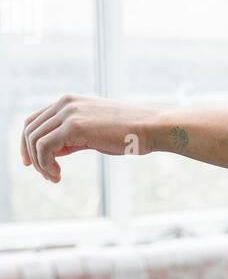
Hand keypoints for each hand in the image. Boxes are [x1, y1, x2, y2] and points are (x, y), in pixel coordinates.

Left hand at [20, 95, 155, 181]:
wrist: (150, 127)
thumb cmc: (128, 133)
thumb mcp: (93, 134)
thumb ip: (71, 139)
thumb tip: (53, 152)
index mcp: (69, 101)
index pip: (34, 120)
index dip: (27, 143)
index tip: (32, 163)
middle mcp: (65, 103)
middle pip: (29, 130)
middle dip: (31, 156)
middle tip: (47, 175)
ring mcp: (69, 113)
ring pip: (34, 140)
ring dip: (40, 164)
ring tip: (54, 177)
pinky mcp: (74, 126)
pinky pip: (44, 147)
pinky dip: (46, 164)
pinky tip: (58, 174)